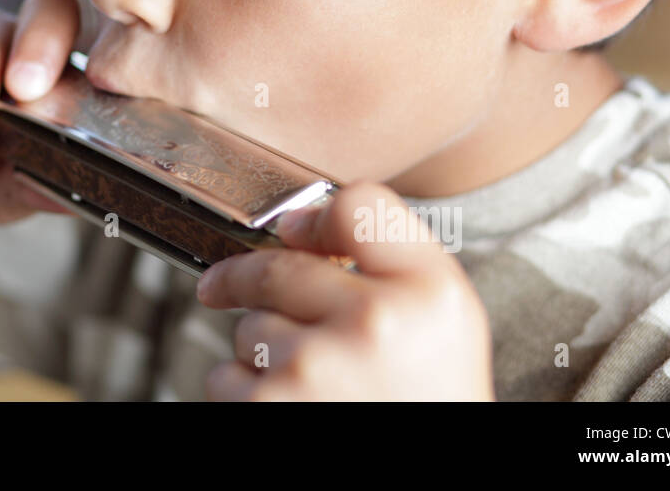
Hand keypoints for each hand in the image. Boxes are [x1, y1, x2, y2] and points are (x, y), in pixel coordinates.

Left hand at [195, 181, 493, 399]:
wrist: (425, 487)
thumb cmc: (426, 400)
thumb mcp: (444, 322)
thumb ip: (389, 263)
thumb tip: (299, 227)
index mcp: (428, 293)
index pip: (358, 206)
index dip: (315, 218)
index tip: (291, 231)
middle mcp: (375, 321)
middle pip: (277, 265)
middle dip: (244, 278)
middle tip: (224, 286)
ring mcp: (316, 364)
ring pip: (248, 326)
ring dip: (261, 350)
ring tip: (310, 383)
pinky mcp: (269, 404)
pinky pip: (225, 376)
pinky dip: (245, 393)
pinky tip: (290, 406)